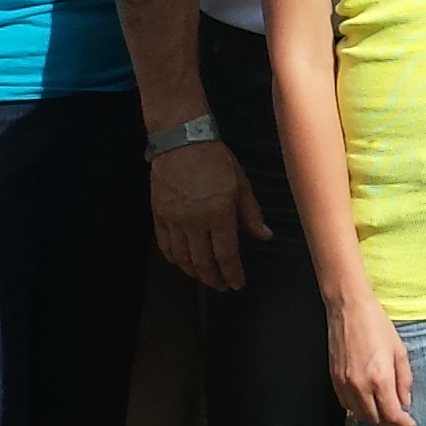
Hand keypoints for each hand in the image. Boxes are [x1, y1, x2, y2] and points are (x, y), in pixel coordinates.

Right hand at [149, 138, 268, 290]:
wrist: (181, 140)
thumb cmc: (216, 159)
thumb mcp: (241, 184)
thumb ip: (251, 214)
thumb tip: (265, 236)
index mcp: (219, 214)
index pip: (226, 254)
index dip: (232, 273)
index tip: (237, 284)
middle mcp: (195, 222)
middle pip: (203, 262)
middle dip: (213, 278)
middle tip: (220, 286)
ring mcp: (174, 220)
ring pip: (182, 258)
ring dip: (194, 272)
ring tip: (203, 277)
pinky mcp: (159, 215)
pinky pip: (165, 245)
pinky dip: (174, 258)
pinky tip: (182, 262)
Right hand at [324, 289, 416, 425]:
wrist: (348, 307)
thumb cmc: (376, 324)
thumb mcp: (399, 350)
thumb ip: (404, 379)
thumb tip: (405, 402)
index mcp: (380, 378)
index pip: (392, 415)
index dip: (403, 422)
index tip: (410, 422)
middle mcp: (360, 386)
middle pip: (375, 419)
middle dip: (389, 422)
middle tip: (399, 416)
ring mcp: (344, 384)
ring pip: (359, 415)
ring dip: (374, 417)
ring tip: (384, 410)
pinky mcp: (334, 379)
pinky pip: (346, 404)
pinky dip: (358, 408)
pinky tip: (367, 400)